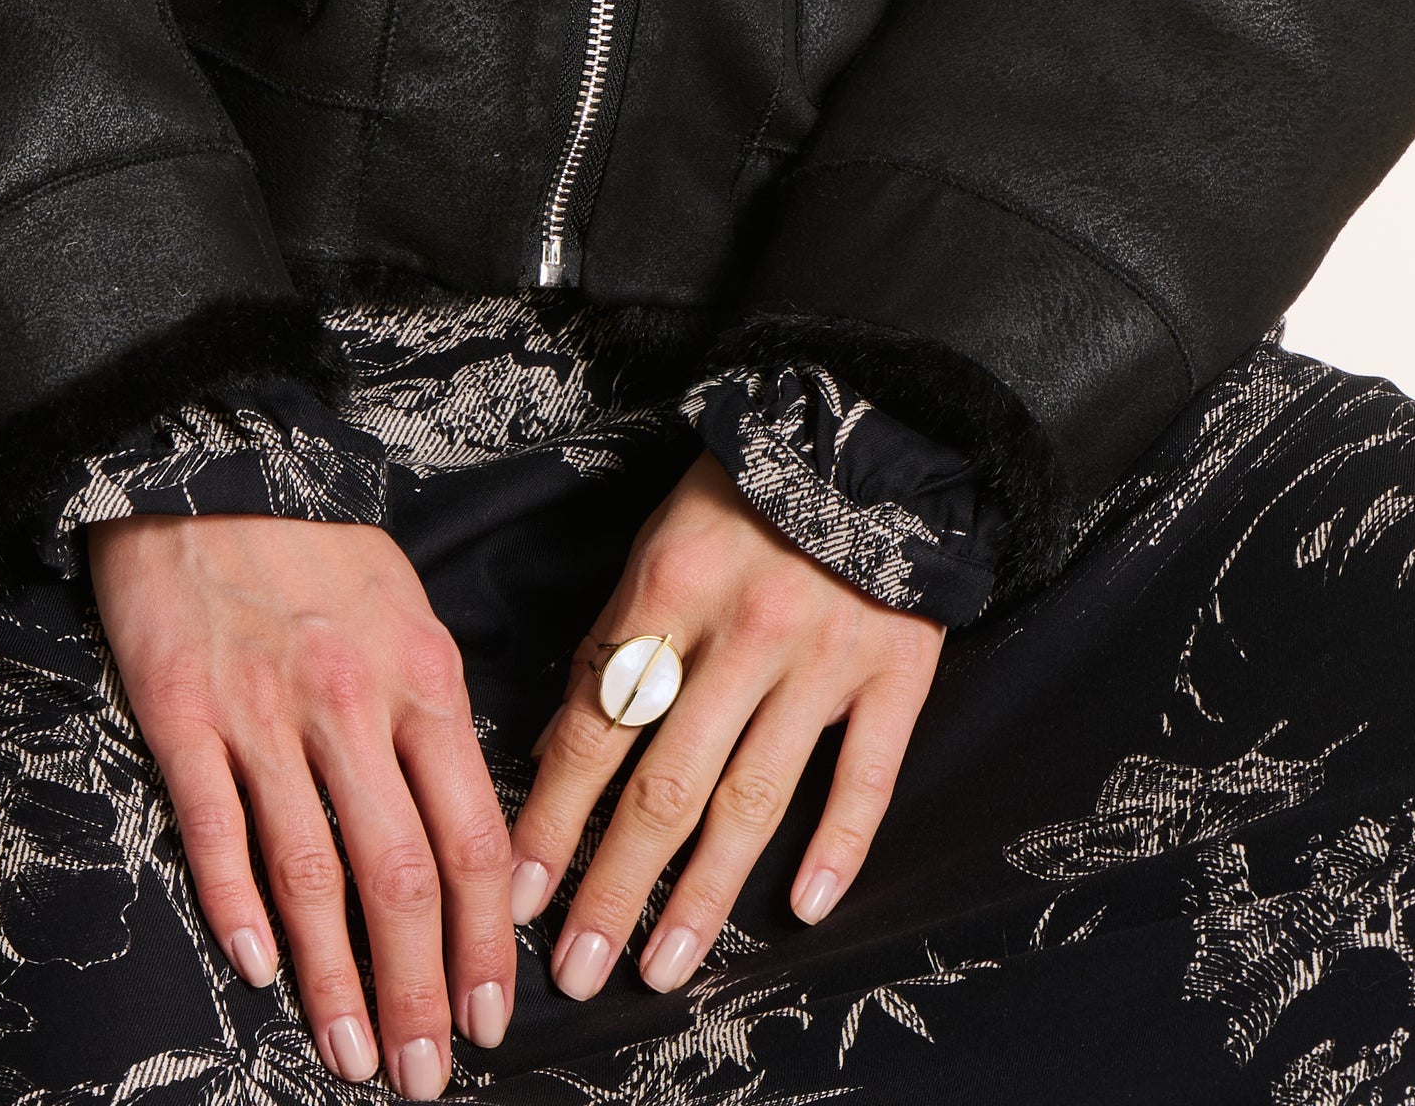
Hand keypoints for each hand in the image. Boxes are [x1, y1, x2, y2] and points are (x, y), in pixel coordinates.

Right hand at [87, 510, 512, 1094]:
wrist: (210, 460)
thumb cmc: (318, 546)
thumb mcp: (407, 610)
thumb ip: (436, 718)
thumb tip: (475, 837)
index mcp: (421, 675)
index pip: (472, 835)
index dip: (486, 940)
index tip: (494, 1018)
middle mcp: (351, 701)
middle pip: (401, 875)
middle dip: (422, 991)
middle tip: (428, 1077)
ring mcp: (263, 710)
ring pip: (312, 874)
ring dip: (336, 983)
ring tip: (355, 1057)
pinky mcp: (182, 711)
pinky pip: (216, 829)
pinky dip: (239, 909)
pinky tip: (261, 972)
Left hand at [511, 453, 944, 1000]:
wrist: (870, 440)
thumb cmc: (744, 498)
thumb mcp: (658, 543)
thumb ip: (612, 644)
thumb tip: (559, 752)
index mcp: (672, 592)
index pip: (598, 728)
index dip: (554, 818)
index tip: (518, 896)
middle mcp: (746, 632)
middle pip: (668, 784)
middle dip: (615, 889)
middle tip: (579, 974)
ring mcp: (825, 658)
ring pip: (755, 798)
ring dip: (704, 896)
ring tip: (664, 969)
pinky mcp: (896, 672)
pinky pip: (865, 777)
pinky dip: (837, 847)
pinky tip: (804, 909)